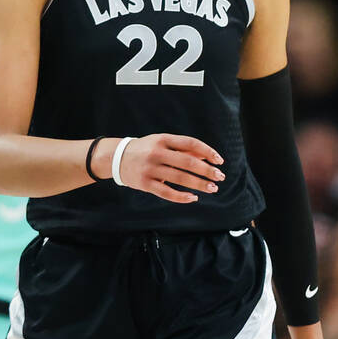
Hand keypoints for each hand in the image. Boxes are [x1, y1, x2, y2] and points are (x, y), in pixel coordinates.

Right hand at [100, 134, 225, 202]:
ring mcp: (150, 169)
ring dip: (199, 184)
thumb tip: (207, 157)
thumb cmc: (146, 149)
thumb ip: (183, 149)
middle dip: (207, 170)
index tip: (219, 160)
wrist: (117, 158)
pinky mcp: (145, 184)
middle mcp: (156, 153)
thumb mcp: (162, 143)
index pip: (190, 143)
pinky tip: (193, 198)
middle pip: (187, 162)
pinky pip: (167, 193)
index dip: (207, 151)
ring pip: (180, 178)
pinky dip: (182, 197)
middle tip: (220, 177)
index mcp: (163, 140)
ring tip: (212, 188)